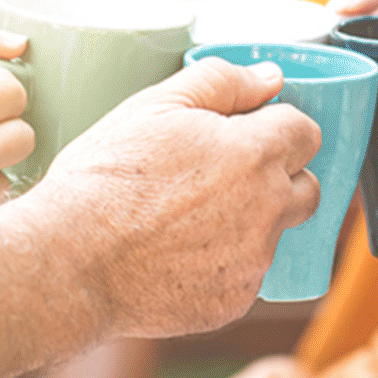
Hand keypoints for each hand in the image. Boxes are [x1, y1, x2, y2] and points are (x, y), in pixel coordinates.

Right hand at [19, 57, 322, 337]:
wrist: (70, 260)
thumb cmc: (104, 179)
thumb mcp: (154, 106)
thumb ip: (222, 82)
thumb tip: (270, 77)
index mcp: (254, 154)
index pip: (306, 132)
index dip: (276, 128)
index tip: (247, 133)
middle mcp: (267, 210)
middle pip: (306, 187)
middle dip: (278, 177)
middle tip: (224, 176)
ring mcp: (254, 261)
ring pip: (275, 233)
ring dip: (250, 222)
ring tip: (188, 219)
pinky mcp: (234, 301)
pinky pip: (245, 275)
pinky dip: (223, 264)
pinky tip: (178, 254)